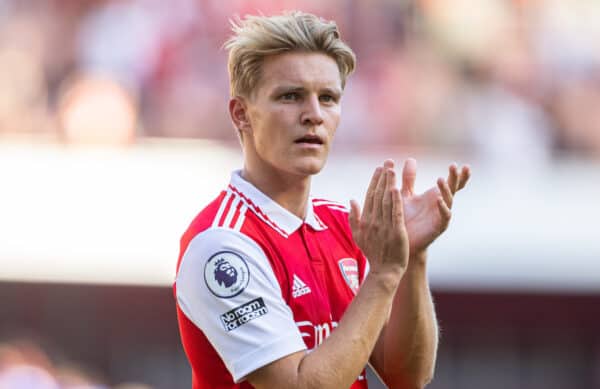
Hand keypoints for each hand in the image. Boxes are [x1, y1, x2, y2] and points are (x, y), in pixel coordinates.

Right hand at [349, 160, 408, 275]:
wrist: (384, 271)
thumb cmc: (374, 253)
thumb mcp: (358, 235)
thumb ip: (354, 217)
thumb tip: (352, 200)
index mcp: (366, 221)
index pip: (370, 196)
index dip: (374, 181)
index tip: (379, 168)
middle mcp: (373, 221)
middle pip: (378, 195)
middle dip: (383, 177)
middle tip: (387, 162)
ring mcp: (385, 226)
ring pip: (386, 201)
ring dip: (389, 184)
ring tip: (393, 170)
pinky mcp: (396, 232)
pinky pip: (396, 213)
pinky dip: (396, 201)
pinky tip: (397, 189)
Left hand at [400, 158, 469, 255]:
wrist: (401, 239)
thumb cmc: (405, 216)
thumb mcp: (406, 194)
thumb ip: (409, 178)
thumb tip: (411, 159)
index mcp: (435, 195)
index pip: (450, 183)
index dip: (457, 174)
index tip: (459, 163)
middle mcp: (441, 204)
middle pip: (453, 188)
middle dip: (455, 177)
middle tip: (454, 166)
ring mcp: (441, 215)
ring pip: (448, 200)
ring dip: (445, 189)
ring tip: (440, 179)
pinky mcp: (438, 226)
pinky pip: (444, 216)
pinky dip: (442, 208)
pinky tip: (438, 200)